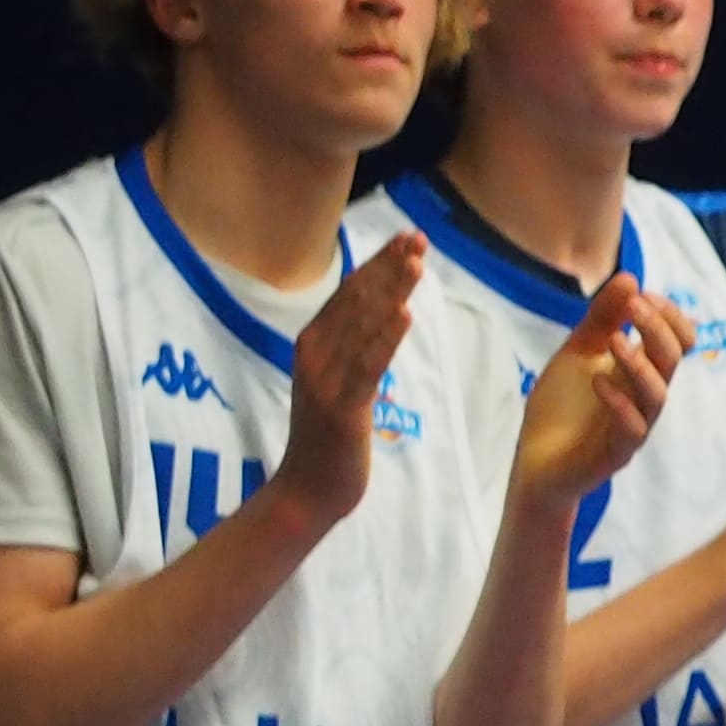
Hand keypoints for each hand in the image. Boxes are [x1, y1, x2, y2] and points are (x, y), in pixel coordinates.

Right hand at [271, 234, 426, 526]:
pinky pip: (367, 367)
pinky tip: (405, 314)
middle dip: (389, 267)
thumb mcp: (339, 378)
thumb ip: (355, 344)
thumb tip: (384, 308)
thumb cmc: (329, 432)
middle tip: (417, 238)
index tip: (406, 238)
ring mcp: (324, 380)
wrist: (308, 488)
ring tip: (416, 264)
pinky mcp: (341, 407)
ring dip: (390, 292)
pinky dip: (385, 339)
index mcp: (312, 342)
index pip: (349, 292)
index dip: (378, 263)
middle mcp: (313, 354)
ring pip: (362, 327)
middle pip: (356, 301)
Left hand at [513, 278, 691, 508]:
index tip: (641, 295)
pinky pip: (632, 429)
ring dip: (640, 363)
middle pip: (674, 360)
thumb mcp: (577, 352)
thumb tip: (630, 276)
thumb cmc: (561, 408)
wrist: (534, 463)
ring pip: (658, 394)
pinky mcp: (615, 454)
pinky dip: (618, 402)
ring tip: (615, 342)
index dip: (669, 315)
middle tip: (634, 306)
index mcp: (642, 371)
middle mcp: (644, 397)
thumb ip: (602, 318)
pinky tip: (597, 381)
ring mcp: (633, 426)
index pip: (680, 340)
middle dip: (657, 329)